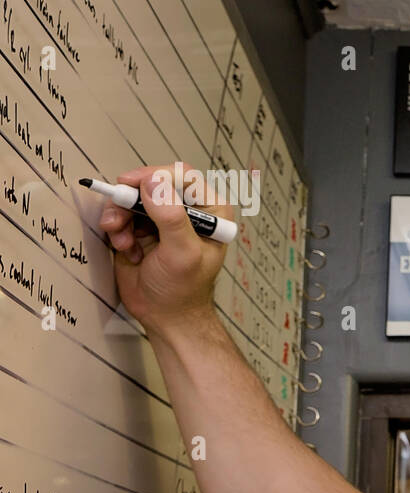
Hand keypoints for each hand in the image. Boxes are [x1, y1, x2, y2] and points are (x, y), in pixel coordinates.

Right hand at [100, 163, 235, 335]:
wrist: (164, 316)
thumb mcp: (182, 253)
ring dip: (120, 216)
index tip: (130, 184)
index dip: (154, 176)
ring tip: (121, 241)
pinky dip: (117, 228)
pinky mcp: (141, 228)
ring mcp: (162, 218)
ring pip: (132, 197)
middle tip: (116, 219)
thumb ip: (171, 217)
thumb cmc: (183, 289)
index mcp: (210, 210)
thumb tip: (153, 180)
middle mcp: (187, 210)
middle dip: (129, 200)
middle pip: (151, 184)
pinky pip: (121, 214)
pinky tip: (125, 249)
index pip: (182, 177)